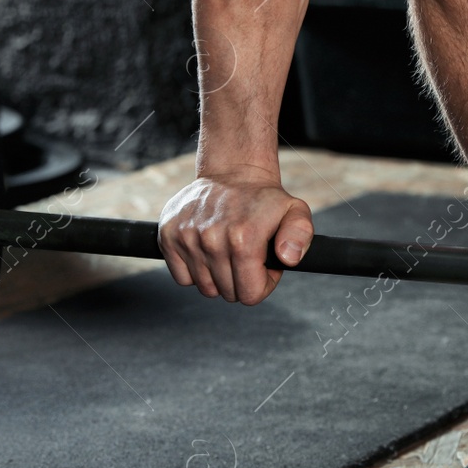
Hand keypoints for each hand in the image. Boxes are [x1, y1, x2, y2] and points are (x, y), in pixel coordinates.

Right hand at [158, 170, 313, 304]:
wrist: (232, 172)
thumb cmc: (264, 198)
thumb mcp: (296, 212)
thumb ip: (300, 236)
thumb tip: (287, 258)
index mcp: (243, 239)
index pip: (250, 295)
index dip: (262, 285)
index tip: (263, 266)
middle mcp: (211, 240)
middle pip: (228, 294)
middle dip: (242, 280)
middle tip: (247, 255)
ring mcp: (187, 237)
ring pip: (205, 288)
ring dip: (218, 276)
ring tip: (228, 251)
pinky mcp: (168, 236)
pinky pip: (182, 278)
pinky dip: (195, 271)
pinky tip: (208, 251)